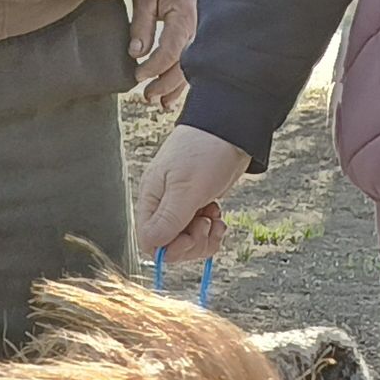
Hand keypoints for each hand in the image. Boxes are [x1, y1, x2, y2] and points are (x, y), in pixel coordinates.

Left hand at [130, 0, 199, 108]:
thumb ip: (141, 24)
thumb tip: (136, 53)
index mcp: (184, 19)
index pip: (171, 52)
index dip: (154, 68)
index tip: (137, 76)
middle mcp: (197, 31)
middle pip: (183, 67)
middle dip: (164, 85)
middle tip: (146, 96)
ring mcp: (200, 35)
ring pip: (189, 70)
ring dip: (173, 89)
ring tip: (158, 103)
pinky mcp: (197, 37)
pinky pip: (191, 64)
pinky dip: (181, 82)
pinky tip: (170, 97)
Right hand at [133, 119, 251, 267]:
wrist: (230, 131)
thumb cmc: (205, 151)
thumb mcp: (186, 188)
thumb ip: (169, 219)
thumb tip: (152, 247)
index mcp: (151, 198)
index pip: (149, 240)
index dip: (170, 248)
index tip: (190, 238)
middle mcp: (163, 204)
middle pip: (169, 245)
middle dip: (192, 243)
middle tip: (206, 225)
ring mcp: (180, 206)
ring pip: (187, 241)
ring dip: (204, 238)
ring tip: (214, 217)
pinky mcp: (197, 206)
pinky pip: (201, 232)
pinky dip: (212, 230)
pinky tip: (217, 215)